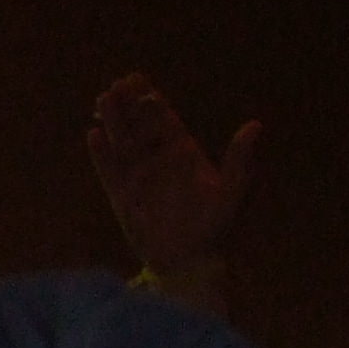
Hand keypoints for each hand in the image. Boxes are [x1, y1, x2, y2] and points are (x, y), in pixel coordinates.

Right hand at [86, 74, 261, 296]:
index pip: (164, 121)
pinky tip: (93, 135)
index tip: (140, 83)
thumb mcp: (232, 193)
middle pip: (139, 126)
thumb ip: (239, 160)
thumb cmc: (216, 230)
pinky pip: (108, 172)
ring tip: (101, 100)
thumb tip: (255, 125)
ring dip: (112, 122)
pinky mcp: (122, 198)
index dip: (151, 101)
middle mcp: (159, 162)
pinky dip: (101, 155)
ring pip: (122, 143)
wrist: (190, 264)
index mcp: (185, 154)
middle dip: (127, 105)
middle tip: (116, 85)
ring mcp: (139, 179)